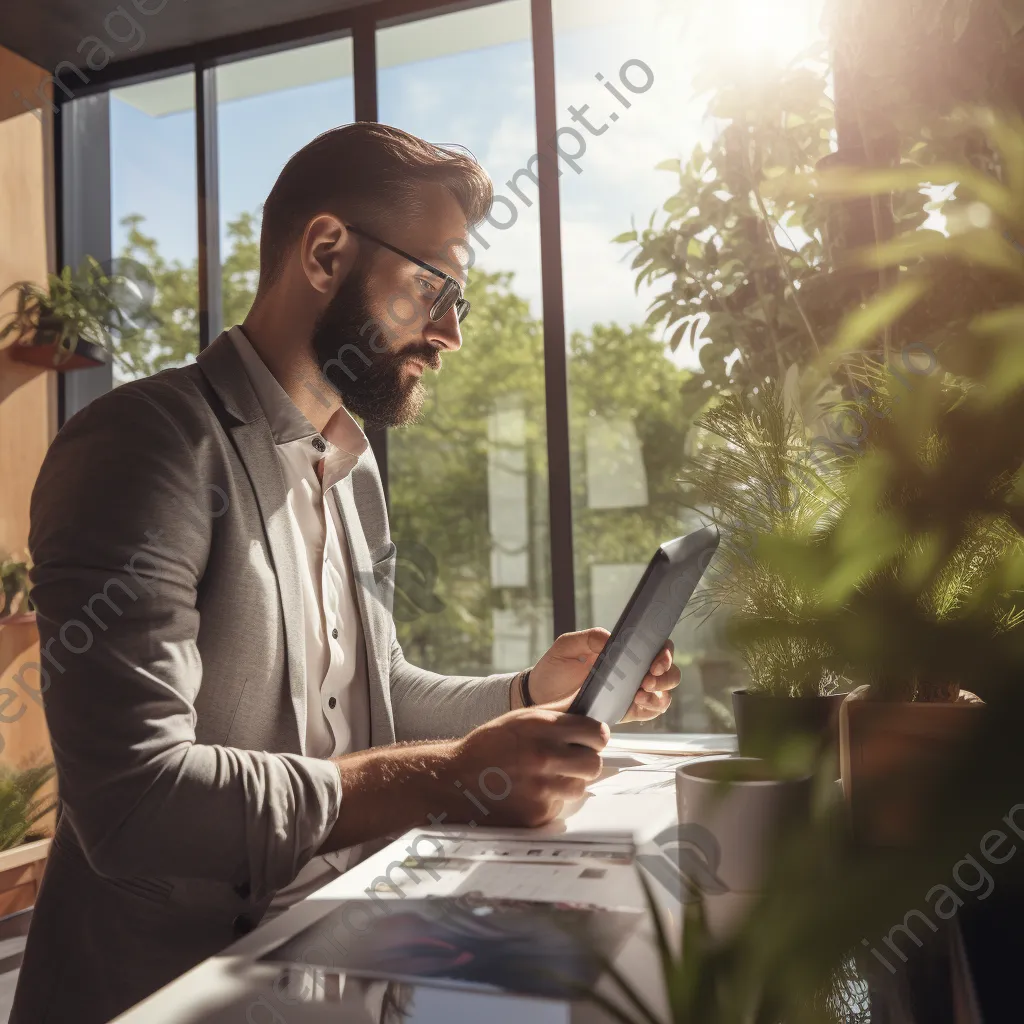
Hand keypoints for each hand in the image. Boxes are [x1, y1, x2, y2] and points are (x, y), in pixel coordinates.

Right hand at [447, 708, 608, 827]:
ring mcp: (542, 788)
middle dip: (586, 761)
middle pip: (594, 764)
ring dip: (568, 782)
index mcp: (543, 727)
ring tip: (545, 776)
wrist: (455, 780)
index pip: (597, 733)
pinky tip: (530, 792)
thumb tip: (589, 702)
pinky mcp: (537, 814)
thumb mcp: (522, 718)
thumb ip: (559, 711)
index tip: (589, 739)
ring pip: (579, 787)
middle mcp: (545, 756)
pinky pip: (560, 806)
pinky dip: (550, 800)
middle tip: (570, 760)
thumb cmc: (490, 745)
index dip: (595, 736)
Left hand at [521, 627, 680, 723]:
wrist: (540, 698)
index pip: (657, 647)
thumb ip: (588, 638)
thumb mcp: (566, 647)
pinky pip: (650, 713)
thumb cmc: (554, 669)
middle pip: (669, 674)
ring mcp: (631, 694)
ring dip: (659, 695)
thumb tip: (610, 638)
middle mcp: (634, 673)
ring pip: (664, 696)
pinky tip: (635, 704)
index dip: (665, 653)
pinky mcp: (625, 713)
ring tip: (639, 695)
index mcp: (624, 652)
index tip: (655, 661)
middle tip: (647, 679)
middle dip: (666, 676)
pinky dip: (650, 709)